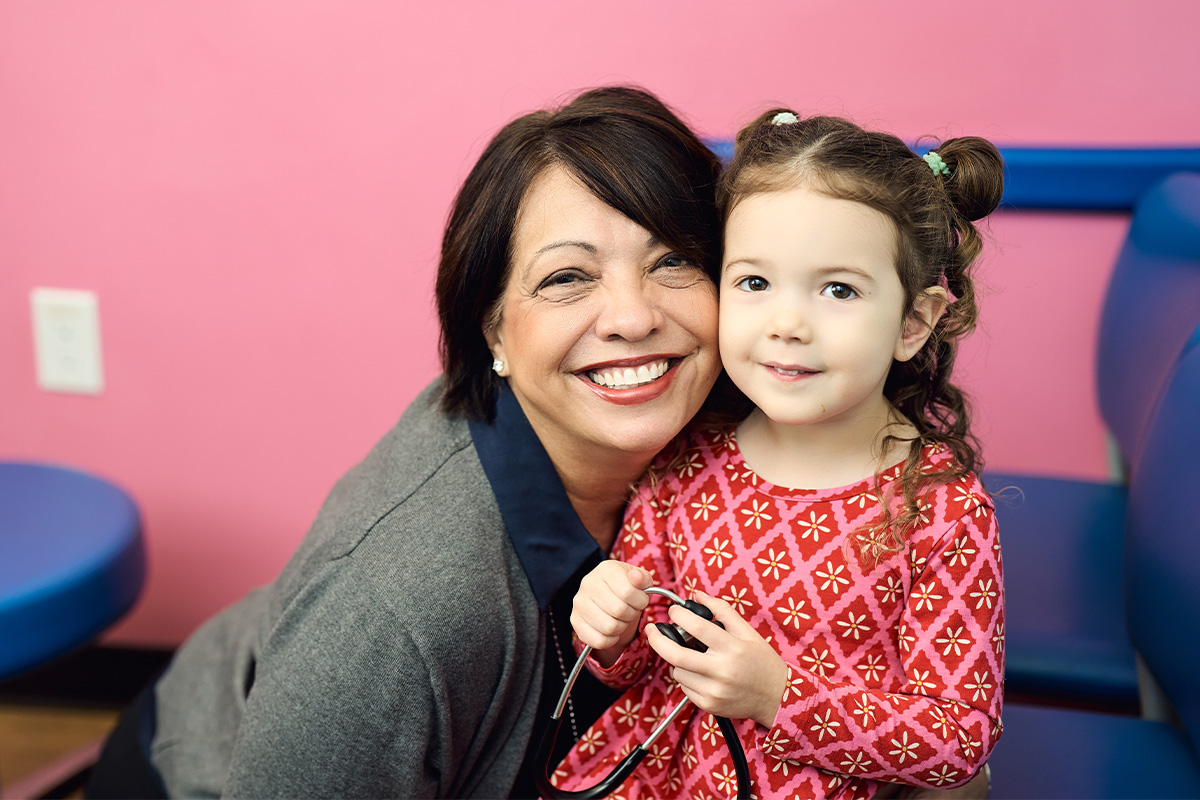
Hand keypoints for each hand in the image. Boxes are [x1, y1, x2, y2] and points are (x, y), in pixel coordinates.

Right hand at [571, 561, 652, 667]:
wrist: (610, 599)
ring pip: (610, 627)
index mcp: (606, 569)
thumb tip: (636, 577)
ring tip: (620, 618)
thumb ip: (642, 578)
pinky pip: (599, 640)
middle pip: (619, 610)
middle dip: (631, 614)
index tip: (640, 600)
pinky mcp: (575, 621)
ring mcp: (579, 603)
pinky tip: (611, 630)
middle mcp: (588, 583)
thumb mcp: (640, 580)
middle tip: (630, 610)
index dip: (640, 601)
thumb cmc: (627, 589)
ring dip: (621, 627)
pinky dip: (611, 639)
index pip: (628, 592)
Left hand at [646, 592, 787, 727]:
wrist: (777, 697)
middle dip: (656, 639)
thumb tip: (698, 594)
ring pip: (678, 671)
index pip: (697, 627)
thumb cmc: (762, 662)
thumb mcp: (747, 631)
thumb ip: (721, 610)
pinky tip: (701, 674)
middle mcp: (721, 671)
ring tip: (694, 657)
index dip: (679, 615)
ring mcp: (714, 690)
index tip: (672, 611)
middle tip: (651, 629)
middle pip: (676, 654)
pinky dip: (687, 677)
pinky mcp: (709, 705)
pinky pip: (684, 687)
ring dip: (678, 660)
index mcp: (732, 648)